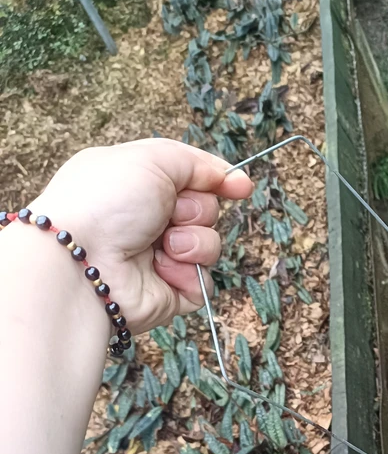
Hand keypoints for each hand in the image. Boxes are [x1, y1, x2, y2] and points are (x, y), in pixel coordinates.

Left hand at [27, 139, 252, 334]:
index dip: (217, 180)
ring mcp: (159, 258)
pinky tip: (162, 270)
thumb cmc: (105, 203)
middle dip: (196, 210)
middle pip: (206, 210)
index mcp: (139, 184)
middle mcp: (148, 220)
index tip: (240, 186)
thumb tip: (231, 178)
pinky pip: (205, 283)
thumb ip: (195, 162)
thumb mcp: (150, 159)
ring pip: (210, 246)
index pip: (191, 177)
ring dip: (194, 242)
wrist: (82, 261)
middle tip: (169, 214)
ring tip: (163, 246)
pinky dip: (189, 273)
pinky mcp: (169, 293)